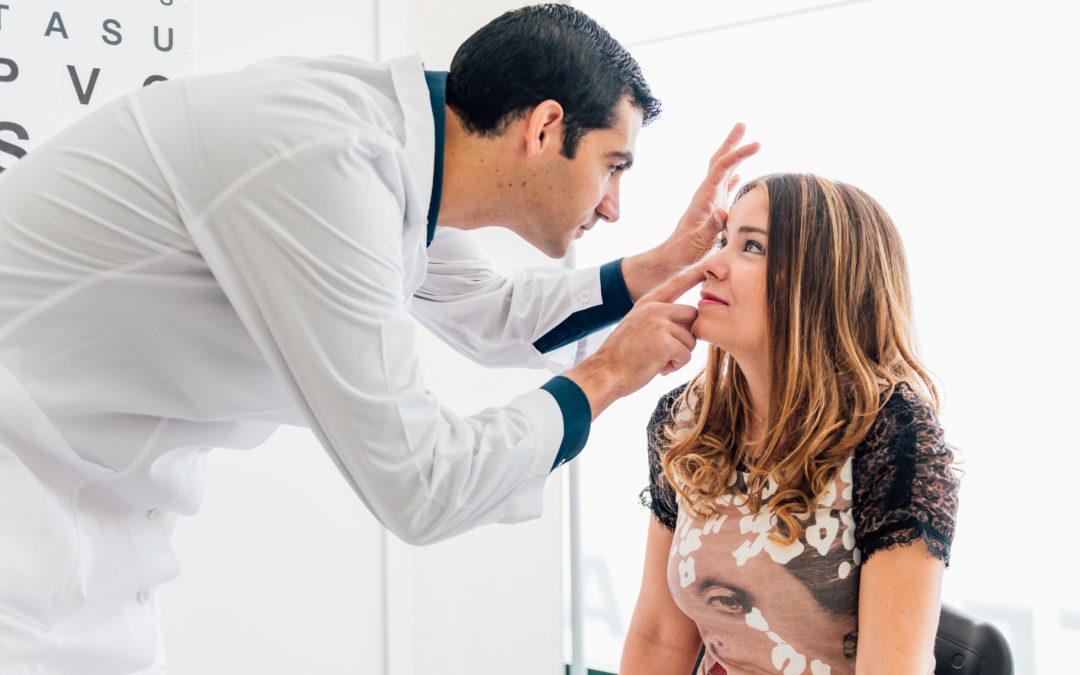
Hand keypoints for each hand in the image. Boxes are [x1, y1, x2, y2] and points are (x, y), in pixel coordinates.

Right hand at [564, 266, 705, 418]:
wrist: (605, 372)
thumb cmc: (622, 355)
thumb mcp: (637, 325)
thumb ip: (658, 318)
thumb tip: (685, 323)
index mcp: (647, 303)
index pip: (676, 283)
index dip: (694, 273)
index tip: (707, 265)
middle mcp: (654, 309)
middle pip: (692, 315)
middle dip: (687, 334)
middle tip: (670, 349)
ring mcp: (660, 324)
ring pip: (691, 339)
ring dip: (680, 354)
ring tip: (658, 360)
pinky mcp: (665, 343)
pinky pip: (686, 355)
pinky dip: (676, 365)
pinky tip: (659, 368)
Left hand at [621, 124, 758, 300]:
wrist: (673, 258)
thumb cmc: (684, 252)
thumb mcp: (699, 241)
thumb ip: (712, 227)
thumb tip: (722, 212)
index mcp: (704, 197)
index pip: (722, 168)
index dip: (739, 154)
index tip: (757, 144)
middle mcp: (706, 195)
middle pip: (719, 162)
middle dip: (731, 143)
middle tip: (742, 125)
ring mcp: (710, 202)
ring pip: (723, 173)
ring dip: (734, 157)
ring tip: (745, 143)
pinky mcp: (712, 211)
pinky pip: (725, 189)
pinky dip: (734, 178)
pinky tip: (741, 176)